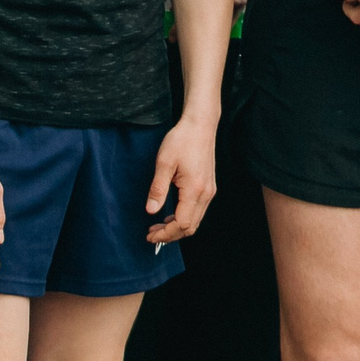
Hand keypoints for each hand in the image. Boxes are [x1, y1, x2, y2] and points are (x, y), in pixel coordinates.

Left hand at [144, 114, 216, 244]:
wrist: (200, 125)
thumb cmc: (181, 140)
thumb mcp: (164, 163)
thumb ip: (158, 189)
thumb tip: (151, 211)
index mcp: (195, 190)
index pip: (182, 224)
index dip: (166, 234)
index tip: (150, 234)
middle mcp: (206, 194)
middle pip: (190, 227)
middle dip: (171, 235)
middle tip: (152, 233)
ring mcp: (209, 191)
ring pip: (195, 221)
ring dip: (177, 227)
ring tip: (158, 226)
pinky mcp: (209, 187)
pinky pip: (197, 211)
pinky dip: (184, 218)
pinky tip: (170, 214)